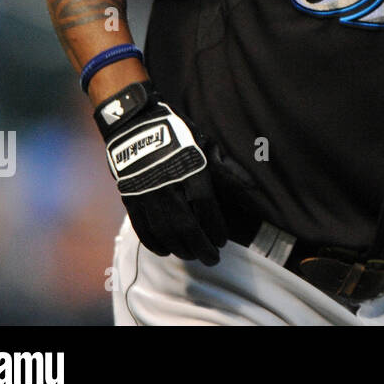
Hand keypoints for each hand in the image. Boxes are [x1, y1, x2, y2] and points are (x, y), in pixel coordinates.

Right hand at [94, 80, 250, 265]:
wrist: (134, 123)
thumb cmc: (177, 133)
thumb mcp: (204, 144)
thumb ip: (225, 171)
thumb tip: (253, 188)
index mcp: (190, 169)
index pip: (206, 207)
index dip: (215, 228)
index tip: (223, 241)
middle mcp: (168, 184)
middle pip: (186, 225)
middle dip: (201, 247)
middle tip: (213, 259)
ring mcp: (146, 193)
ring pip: (164, 231)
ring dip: (180, 248)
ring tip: (193, 255)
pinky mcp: (130, 198)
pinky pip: (143, 228)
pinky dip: (155, 243)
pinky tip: (167, 250)